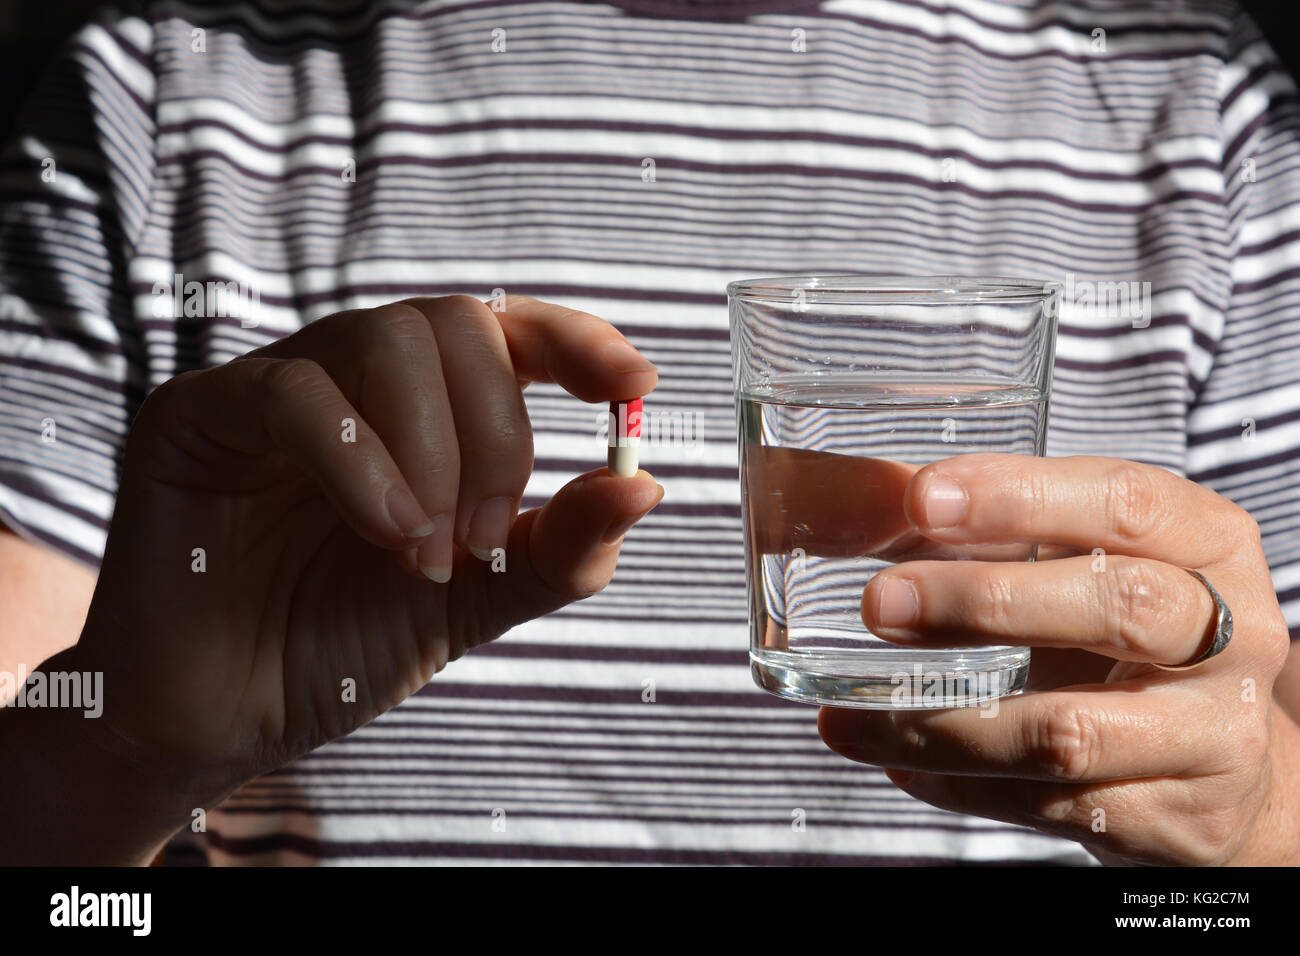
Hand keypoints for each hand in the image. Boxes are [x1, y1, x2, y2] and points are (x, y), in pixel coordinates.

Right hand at [70, 295, 662, 821]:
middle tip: (478, 538)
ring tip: (422, 551)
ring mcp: (276, 386)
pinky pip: (294, 393)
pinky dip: (360, 460)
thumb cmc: (344, 645)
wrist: (229, 717)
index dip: (576, 341)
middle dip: (495, 435)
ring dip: (430, 454)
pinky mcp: (199, 413)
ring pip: (383, 340)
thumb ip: (560, 547)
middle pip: (455, 326)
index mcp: (423, 409)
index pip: (507, 331)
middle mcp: (353, 380)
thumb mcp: (479, 597)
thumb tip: (645, 483)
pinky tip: (384, 529)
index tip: (632, 384)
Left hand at [815, 453, 1294, 864]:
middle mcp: (1233, 634)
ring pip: (1066, 733)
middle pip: (1117, 607)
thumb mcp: (1081, 561)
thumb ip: (988, 531)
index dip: (1019, 496)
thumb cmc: (1123, 632)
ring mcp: (1214, 735)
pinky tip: (898, 762)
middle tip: (878, 604)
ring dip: (940, 725)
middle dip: (982, 602)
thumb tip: (847, 503)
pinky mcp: (1179, 819)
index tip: (920, 499)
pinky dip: (957, 784)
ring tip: (849, 717)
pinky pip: (1048, 805)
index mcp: (1208, 541)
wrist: (1216, 762)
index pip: (1124, 501)